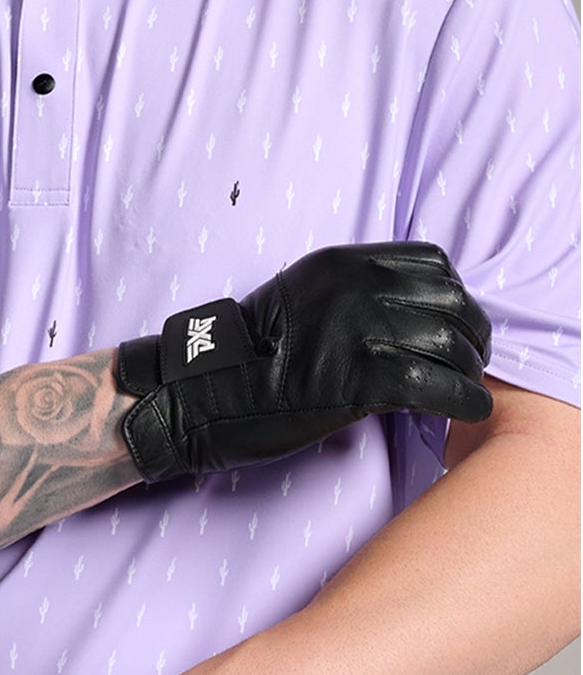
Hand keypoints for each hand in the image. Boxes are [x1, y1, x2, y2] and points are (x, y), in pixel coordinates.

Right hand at [115, 241, 492, 481]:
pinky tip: (464, 411)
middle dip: (470, 335)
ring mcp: (365, 331)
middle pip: (455, 304)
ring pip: (454, 346)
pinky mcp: (369, 378)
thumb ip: (352, 291)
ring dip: (468, 372)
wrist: (205, 395)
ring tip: (463, 389)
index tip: (451, 322)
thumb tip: (411, 310)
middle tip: (466, 361)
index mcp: (342, 262)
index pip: (434, 264)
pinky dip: (465, 402)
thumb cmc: (246, 356)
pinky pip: (444, 388)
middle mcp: (359, 288)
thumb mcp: (298, 295)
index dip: (453, 296)